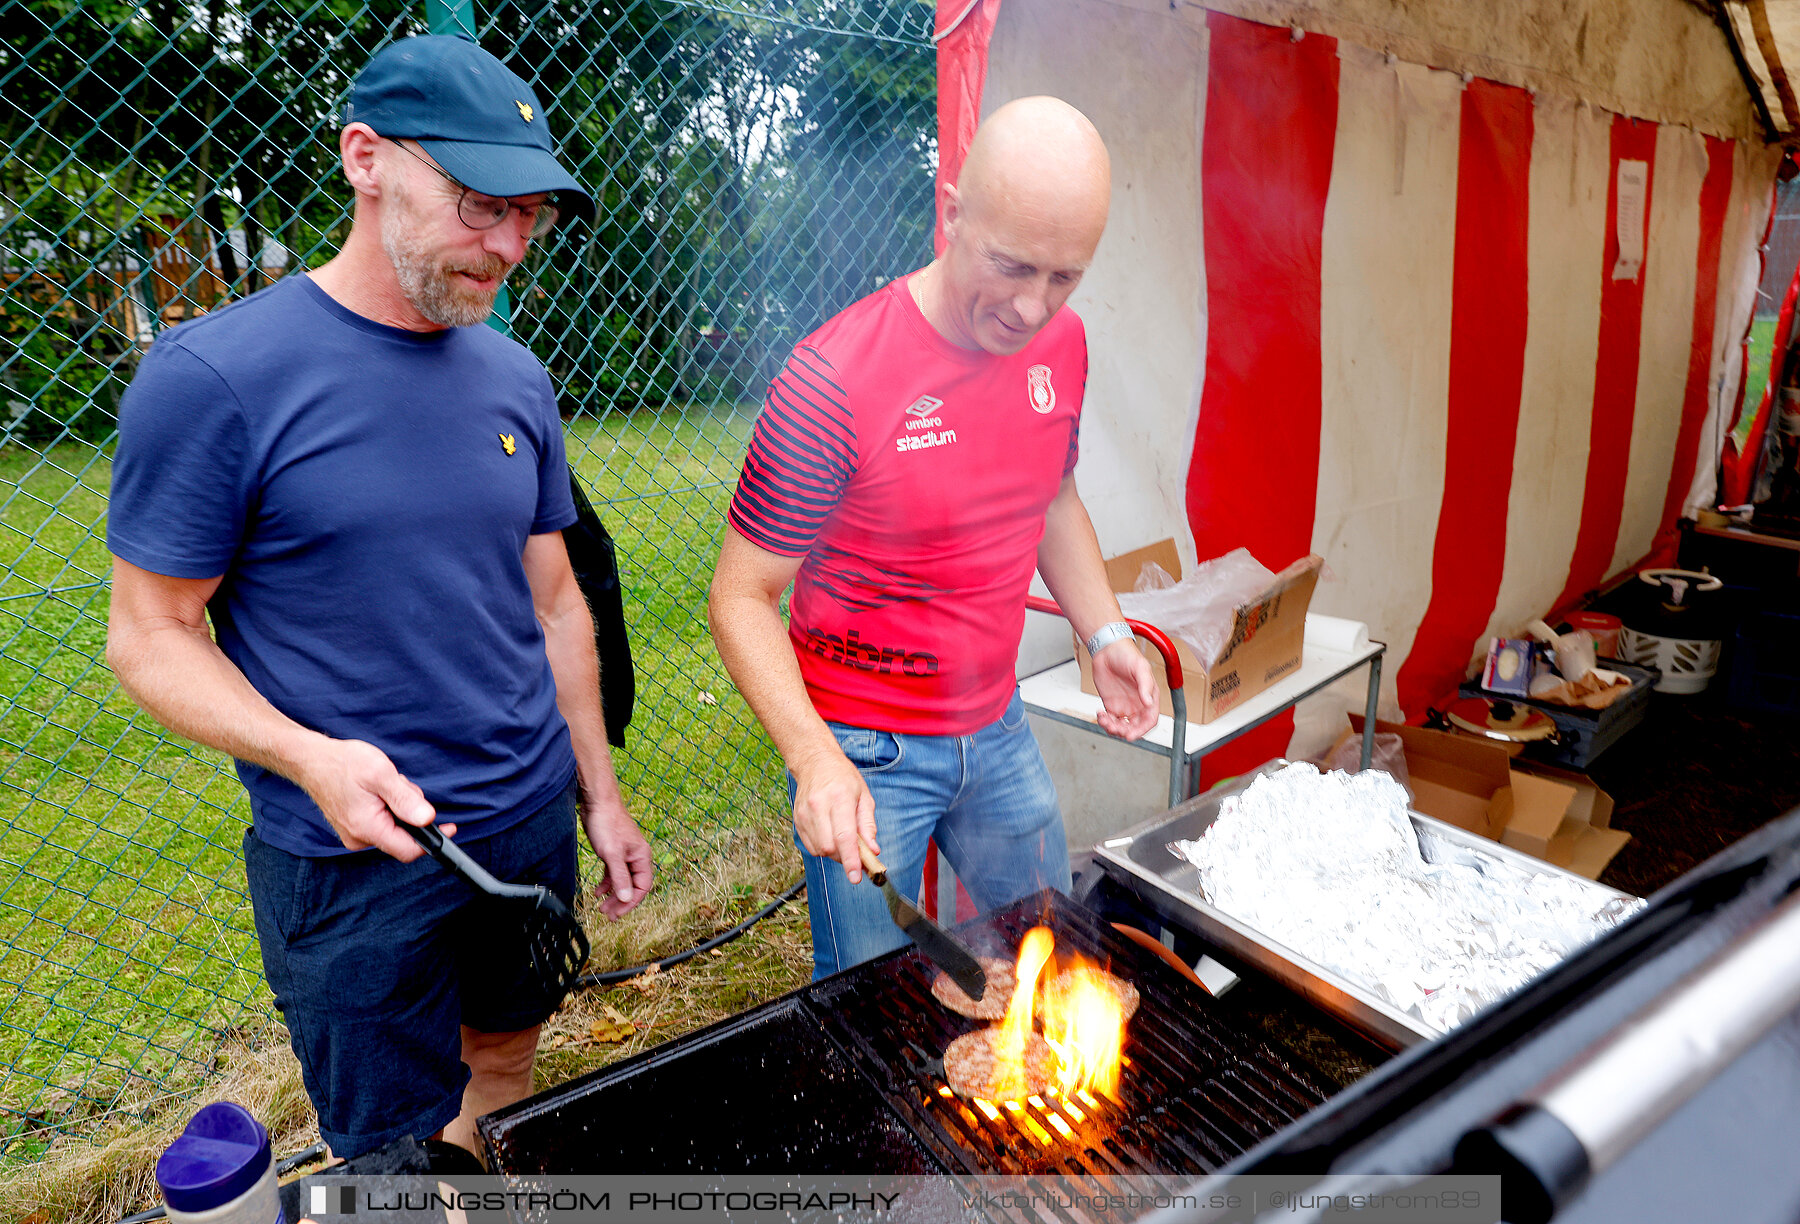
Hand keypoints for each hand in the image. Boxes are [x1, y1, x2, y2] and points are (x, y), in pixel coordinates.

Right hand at [293, 737, 446, 859]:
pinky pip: (382, 821)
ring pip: (394, 827)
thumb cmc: (343, 764)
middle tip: (400, 786)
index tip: (450, 828)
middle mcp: (359, 838)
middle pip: (403, 836)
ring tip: (385, 784)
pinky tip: (377, 790)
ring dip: (399, 806)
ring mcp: (354, 834)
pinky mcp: (353, 826)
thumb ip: (406, 799)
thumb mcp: (381, 775)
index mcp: (367, 829)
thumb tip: (428, 819)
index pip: (408, 850)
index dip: (432, 840)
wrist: (312, 760)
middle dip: (411, 812)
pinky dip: (387, 806)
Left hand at [581, 787, 653, 918]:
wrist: (597, 802)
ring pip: (622, 881)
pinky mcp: (614, 851)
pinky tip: (598, 891)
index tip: (617, 913)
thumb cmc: (607, 823)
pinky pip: (613, 873)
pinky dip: (606, 883)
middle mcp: (636, 857)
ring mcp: (625, 854)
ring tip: (602, 907)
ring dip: (613, 895)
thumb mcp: (612, 854)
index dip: (631, 902)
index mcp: (642, 857)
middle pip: (632, 886)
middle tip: (608, 915)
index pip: (642, 887)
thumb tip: (627, 899)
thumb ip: (619, 877)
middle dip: (621, 901)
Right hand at [791, 744, 877, 883]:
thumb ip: (868, 825)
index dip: (851, 860)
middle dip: (845, 856)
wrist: (815, 762)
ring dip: (834, 852)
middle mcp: (818, 806)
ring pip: (819, 849)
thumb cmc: (844, 779)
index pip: (844, 837)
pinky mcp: (796, 820)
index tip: (856, 877)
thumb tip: (873, 851)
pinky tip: (829, 833)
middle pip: (830, 847)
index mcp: (839, 798)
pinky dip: (823, 847)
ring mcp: (804, 814)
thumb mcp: (864, 796)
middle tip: (856, 851)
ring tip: (842, 836)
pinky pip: (811, 846)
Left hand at [1092, 638, 1158, 741]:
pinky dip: (1105, 722)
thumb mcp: (1140, 667)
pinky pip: (1110, 720)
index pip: (1150, 720)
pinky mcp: (1111, 704)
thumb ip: (1145, 685)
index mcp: (1149, 697)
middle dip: (1125, 732)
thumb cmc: (1127, 654)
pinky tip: (1100, 714)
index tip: (1131, 735)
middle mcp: (1138, 704)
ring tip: (1105, 720)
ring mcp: (1124, 705)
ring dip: (1113, 729)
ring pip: (1122, 727)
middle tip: (1114, 728)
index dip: (1142, 730)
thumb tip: (1148, 703)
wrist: (1107, 649)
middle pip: (1136, 727)